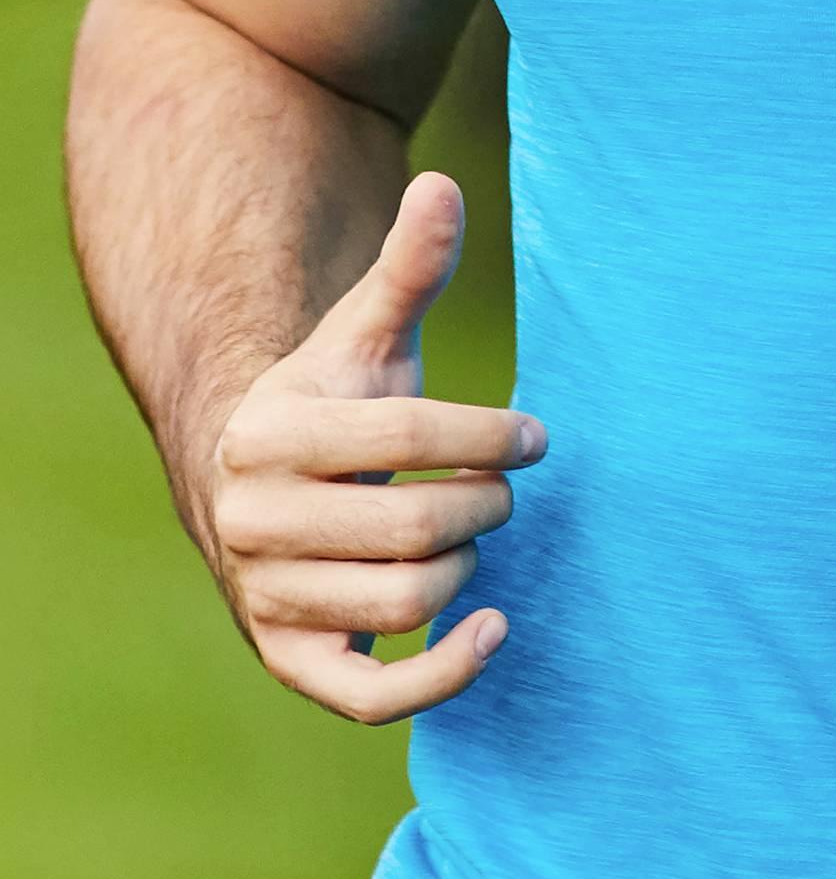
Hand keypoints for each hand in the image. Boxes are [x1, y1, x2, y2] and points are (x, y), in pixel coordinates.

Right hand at [201, 170, 546, 723]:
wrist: (254, 489)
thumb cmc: (333, 402)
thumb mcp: (365, 333)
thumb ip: (407, 267)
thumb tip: (444, 182)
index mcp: (272, 433)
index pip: (407, 435)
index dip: (489, 434)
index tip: (538, 436)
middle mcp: (253, 523)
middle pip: (414, 525)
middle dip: (484, 501)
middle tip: (505, 487)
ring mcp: (265, 600)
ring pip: (404, 602)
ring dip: (466, 566)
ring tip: (474, 532)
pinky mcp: (289, 662)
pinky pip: (372, 696)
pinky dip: (443, 674)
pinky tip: (494, 626)